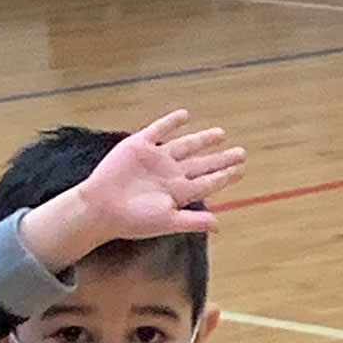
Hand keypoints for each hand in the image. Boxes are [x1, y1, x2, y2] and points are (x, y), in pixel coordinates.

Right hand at [18, 109, 245, 271]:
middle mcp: (170, 174)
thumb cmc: (132, 220)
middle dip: (221, 159)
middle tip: (241, 153)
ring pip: (185, 146)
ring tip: (220, 134)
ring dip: (202, 140)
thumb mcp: (167, 222)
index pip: (207, 182)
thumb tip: (219, 227)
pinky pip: (159, 130)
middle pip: (201, 164)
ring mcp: (156, 159)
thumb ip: (193, 222)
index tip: (241, 170)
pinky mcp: (139, 146)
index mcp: (177, 192)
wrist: (101, 207)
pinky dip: (171, 122)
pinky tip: (184, 115)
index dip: (225, 176)